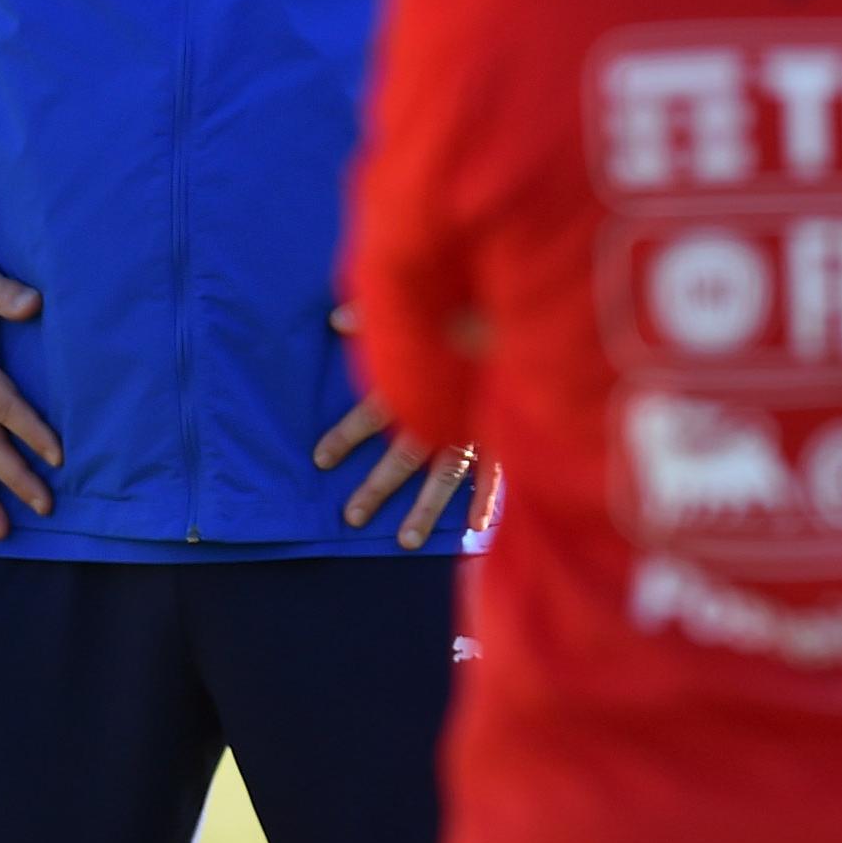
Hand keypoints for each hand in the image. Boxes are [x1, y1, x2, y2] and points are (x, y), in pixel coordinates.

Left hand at [317, 304, 497, 547]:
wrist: (520, 309)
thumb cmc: (466, 301)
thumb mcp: (419, 303)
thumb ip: (377, 317)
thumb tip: (338, 321)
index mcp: (416, 380)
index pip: (371, 413)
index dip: (347, 436)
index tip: (321, 458)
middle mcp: (441, 409)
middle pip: (403, 455)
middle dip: (378, 486)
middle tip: (352, 516)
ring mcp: (474, 423)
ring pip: (444, 475)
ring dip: (425, 509)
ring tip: (404, 541)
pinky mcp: (505, 428)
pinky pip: (498, 470)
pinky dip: (489, 497)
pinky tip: (478, 525)